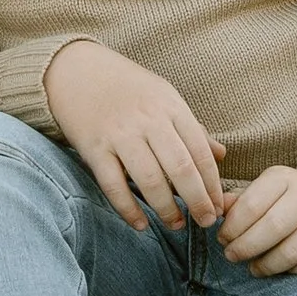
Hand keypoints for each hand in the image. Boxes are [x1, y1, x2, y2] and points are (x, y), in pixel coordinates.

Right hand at [42, 41, 225, 232]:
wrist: (75, 69)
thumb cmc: (126, 87)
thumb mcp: (164, 97)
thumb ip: (192, 128)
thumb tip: (221, 155)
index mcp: (170, 106)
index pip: (200, 151)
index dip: (212, 183)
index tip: (218, 205)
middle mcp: (148, 120)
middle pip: (180, 169)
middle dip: (197, 201)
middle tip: (206, 222)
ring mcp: (120, 135)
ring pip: (150, 180)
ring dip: (166, 209)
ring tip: (177, 225)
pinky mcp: (94, 148)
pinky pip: (114, 185)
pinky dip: (128, 209)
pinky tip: (140, 224)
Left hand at [220, 163, 296, 276]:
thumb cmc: (287, 201)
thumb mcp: (263, 193)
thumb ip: (238, 202)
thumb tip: (215, 211)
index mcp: (284, 177)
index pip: (251, 206)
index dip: (232, 228)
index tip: (222, 240)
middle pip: (272, 228)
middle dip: (245, 247)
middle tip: (232, 257)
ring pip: (292, 251)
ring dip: (266, 265)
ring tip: (254, 268)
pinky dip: (291, 272)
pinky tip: (280, 269)